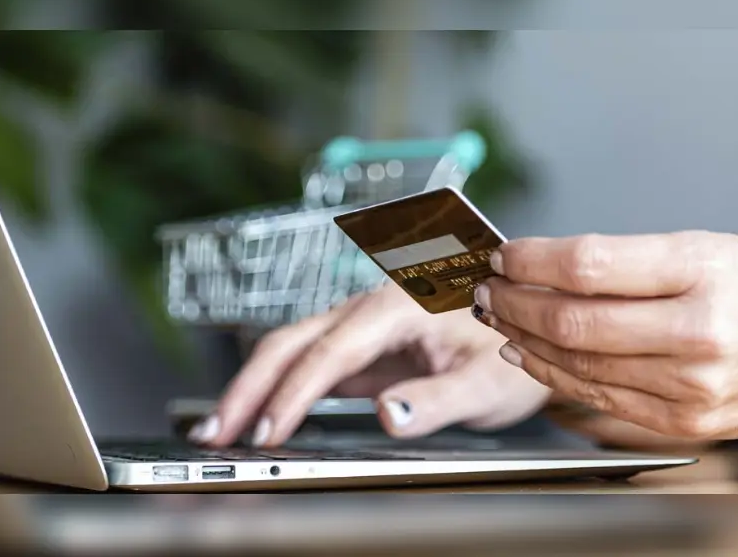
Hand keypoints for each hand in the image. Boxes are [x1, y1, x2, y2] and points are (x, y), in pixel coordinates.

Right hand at [189, 283, 551, 447]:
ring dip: (252, 386)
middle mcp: (370, 307)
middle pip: (291, 341)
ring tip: (219, 427)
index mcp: (398, 305)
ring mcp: (359, 325)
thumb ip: (438, 399)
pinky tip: (259, 414)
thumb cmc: (511, 349)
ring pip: (290, 348)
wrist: (524, 327)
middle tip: (213, 433)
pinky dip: (275, 388)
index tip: (265, 431)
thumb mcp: (487, 383)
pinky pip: (306, 361)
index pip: (331, 351)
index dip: (293, 393)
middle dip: (247, 387)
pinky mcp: (358, 345)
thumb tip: (387, 415)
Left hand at [473, 231, 737, 440]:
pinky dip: (551, 375)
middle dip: (513, 301)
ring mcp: (692, 384)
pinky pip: (597, 397)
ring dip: (523, 338)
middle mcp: (699, 331)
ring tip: (499, 317)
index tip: (504, 255)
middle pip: (572, 319)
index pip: (587, 263)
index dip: (530, 260)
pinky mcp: (684, 420)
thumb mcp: (707, 249)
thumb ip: (626, 261)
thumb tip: (544, 265)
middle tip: (489, 288)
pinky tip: (528, 354)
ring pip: (576, 362)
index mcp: (704, 270)